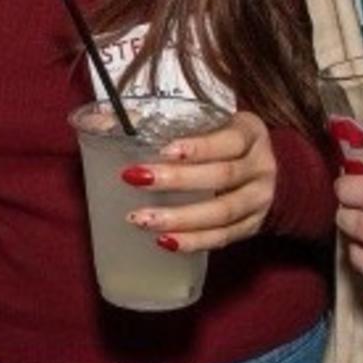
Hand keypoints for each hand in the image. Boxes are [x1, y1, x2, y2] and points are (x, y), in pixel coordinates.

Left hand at [122, 111, 276, 253]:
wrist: (267, 172)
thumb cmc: (222, 141)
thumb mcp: (207, 121)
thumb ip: (161, 121)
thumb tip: (95, 121)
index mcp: (250, 133)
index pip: (229, 140)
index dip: (199, 147)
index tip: (165, 150)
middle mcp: (261, 166)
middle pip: (223, 176)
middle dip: (177, 181)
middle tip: (135, 180)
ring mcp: (260, 200)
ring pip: (222, 213)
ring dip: (180, 219)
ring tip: (141, 219)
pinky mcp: (252, 227)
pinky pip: (223, 238)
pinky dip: (193, 241)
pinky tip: (165, 242)